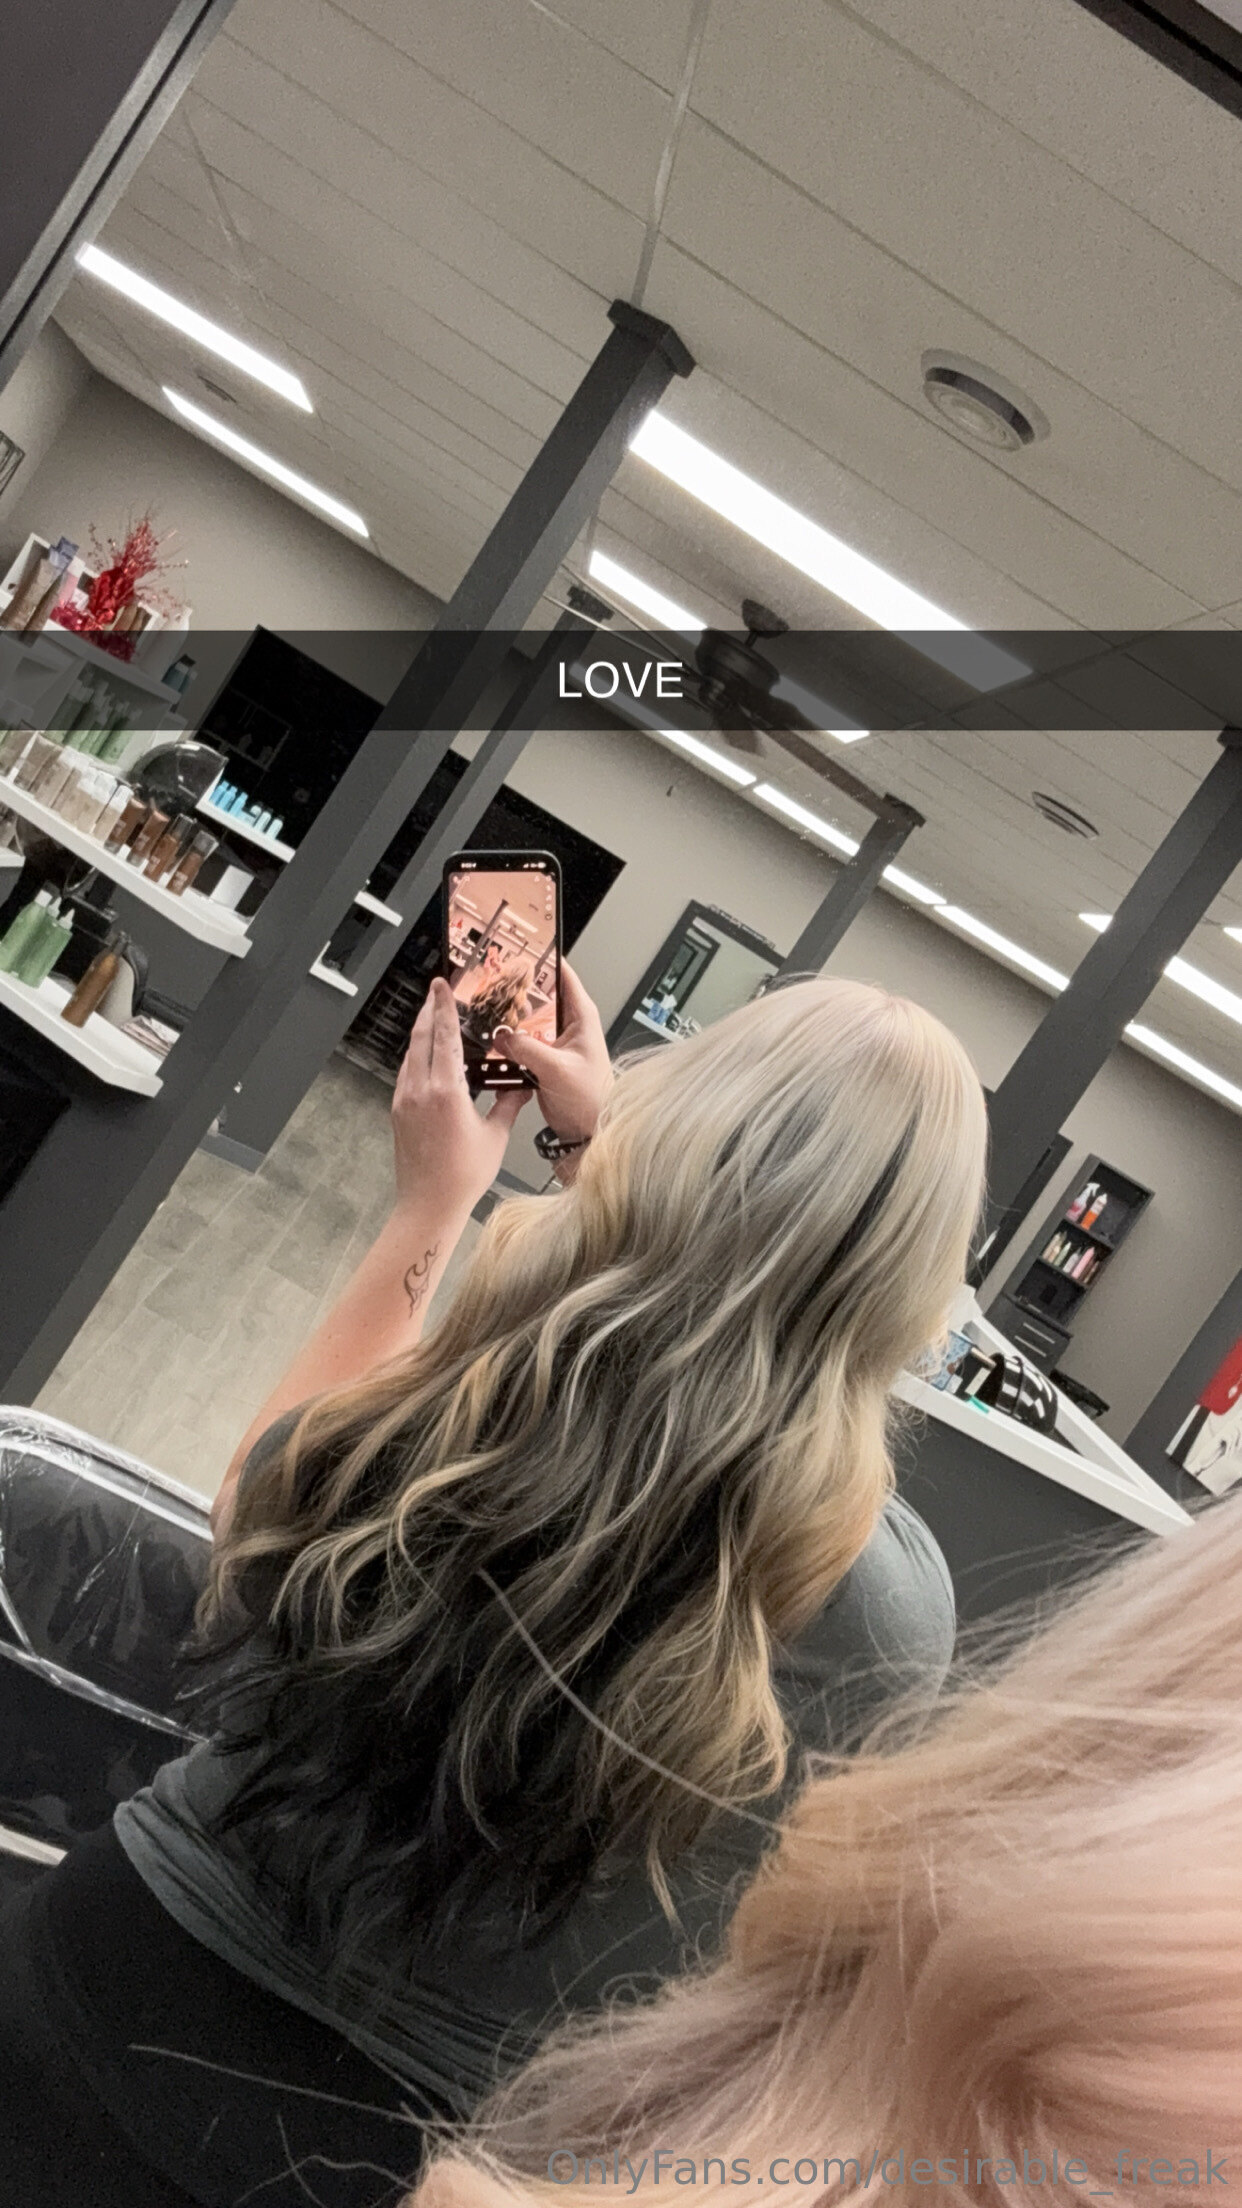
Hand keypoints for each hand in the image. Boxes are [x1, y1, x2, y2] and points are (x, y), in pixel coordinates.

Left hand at [392, 977, 528, 1216]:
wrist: (428, 1205)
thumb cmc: (462, 1176)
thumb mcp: (494, 1136)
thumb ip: (507, 1104)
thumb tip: (522, 1086)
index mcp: (446, 1091)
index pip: (445, 1036)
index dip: (444, 1007)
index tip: (441, 985)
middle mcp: (419, 1090)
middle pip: (421, 1038)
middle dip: (429, 1011)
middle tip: (436, 991)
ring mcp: (404, 1100)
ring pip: (411, 1054)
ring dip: (422, 1033)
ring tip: (434, 1018)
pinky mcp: (398, 1111)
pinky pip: (406, 1073)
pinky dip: (417, 1057)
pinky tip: (427, 1058)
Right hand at [495, 961, 611, 1142]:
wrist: (590, 1131)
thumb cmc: (591, 1100)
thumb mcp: (557, 1069)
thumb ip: (527, 1048)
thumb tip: (503, 1036)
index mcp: (582, 1017)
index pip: (563, 975)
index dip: (543, 960)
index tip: (522, 949)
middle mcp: (569, 1025)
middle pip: (540, 995)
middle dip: (517, 988)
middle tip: (494, 979)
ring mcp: (554, 1041)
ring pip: (527, 1018)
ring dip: (510, 1016)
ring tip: (489, 1007)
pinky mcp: (543, 1058)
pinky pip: (520, 1041)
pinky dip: (507, 1040)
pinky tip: (493, 1039)